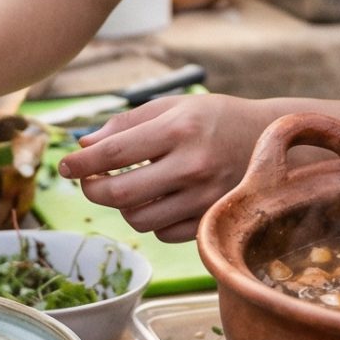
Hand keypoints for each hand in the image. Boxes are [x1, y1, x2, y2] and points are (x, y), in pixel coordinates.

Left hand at [55, 95, 279, 242]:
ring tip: (124, 187)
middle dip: (92, 189)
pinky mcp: (212, 220)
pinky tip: (156, 200)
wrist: (273, 140)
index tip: (65, 165)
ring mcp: (204, 198)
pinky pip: (163, 233)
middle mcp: (191, 166)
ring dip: (121, 206)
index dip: (80, 163)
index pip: (113, 153)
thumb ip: (126, 124)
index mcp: (178, 129)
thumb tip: (83, 145)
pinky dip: (151, 219)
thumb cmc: (217, 118)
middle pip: (119, 194)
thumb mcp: (173, 106)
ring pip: (138, 219)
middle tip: (86, 181)